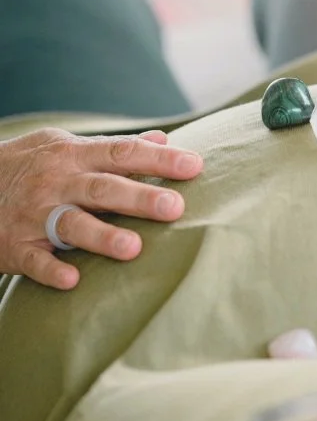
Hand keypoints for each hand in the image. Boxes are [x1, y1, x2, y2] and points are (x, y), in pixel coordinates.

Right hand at [0, 128, 202, 289]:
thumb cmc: (32, 168)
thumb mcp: (66, 149)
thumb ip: (114, 149)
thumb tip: (163, 140)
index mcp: (74, 156)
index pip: (123, 153)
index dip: (159, 160)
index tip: (195, 166)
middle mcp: (57, 183)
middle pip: (103, 189)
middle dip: (139, 197)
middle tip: (175, 207)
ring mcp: (34, 214)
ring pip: (71, 224)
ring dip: (101, 236)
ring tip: (133, 248)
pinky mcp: (15, 245)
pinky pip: (34, 259)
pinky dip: (51, 269)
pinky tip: (72, 280)